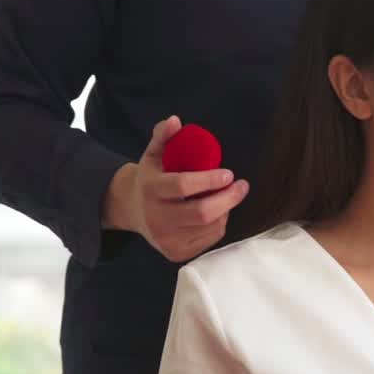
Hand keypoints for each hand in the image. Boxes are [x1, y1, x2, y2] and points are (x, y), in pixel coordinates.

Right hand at [101, 116, 249, 262]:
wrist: (132, 210)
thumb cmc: (150, 178)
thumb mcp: (153, 154)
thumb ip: (163, 136)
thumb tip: (176, 120)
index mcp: (151, 189)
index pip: (183, 186)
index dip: (209, 180)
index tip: (229, 174)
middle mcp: (156, 218)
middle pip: (201, 212)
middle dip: (228, 199)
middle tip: (242, 186)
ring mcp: (166, 239)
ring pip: (209, 227)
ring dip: (226, 210)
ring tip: (229, 196)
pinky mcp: (176, 253)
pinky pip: (209, 239)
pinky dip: (220, 224)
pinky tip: (219, 212)